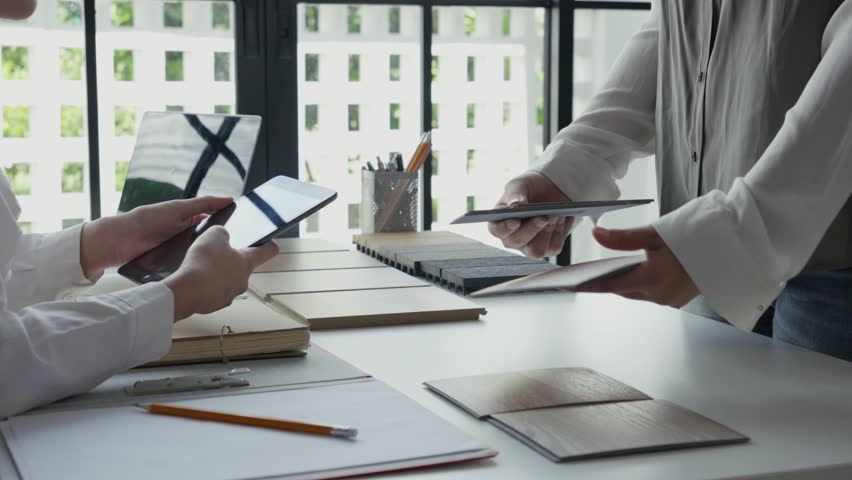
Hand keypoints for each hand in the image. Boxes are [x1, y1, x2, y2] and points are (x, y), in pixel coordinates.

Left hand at [80, 196, 232, 278]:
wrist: (119, 241)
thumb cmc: (147, 220)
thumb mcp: (179, 209)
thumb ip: (204, 204)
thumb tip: (229, 199)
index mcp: (188, 220)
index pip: (213, 222)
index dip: (227, 226)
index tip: (246, 231)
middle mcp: (185, 236)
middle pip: (208, 242)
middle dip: (219, 247)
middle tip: (236, 252)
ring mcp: (178, 252)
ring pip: (199, 256)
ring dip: (207, 259)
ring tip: (223, 265)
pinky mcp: (171, 265)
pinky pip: (187, 266)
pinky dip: (194, 267)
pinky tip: (204, 272)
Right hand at [163, 226, 278, 320]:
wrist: (187, 291)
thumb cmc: (203, 263)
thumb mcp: (214, 235)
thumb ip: (222, 233)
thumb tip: (222, 237)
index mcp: (246, 263)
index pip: (267, 252)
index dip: (268, 245)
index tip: (269, 243)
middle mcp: (242, 281)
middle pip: (242, 267)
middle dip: (231, 260)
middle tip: (216, 254)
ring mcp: (229, 294)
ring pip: (226, 281)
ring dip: (217, 274)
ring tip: (201, 267)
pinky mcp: (215, 304)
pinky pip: (213, 292)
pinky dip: (206, 286)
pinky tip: (195, 281)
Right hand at [488, 171, 574, 257]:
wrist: (550, 191)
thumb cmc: (530, 188)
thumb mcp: (520, 184)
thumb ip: (515, 193)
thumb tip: (516, 204)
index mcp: (500, 221)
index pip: (497, 230)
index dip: (505, 228)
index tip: (516, 221)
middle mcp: (512, 238)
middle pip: (516, 242)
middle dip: (532, 229)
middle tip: (545, 216)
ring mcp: (529, 246)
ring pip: (535, 250)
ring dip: (548, 232)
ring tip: (556, 215)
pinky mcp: (547, 249)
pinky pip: (554, 248)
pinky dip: (560, 232)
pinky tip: (561, 218)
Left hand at [575, 225, 698, 306]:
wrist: (731, 243)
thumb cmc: (695, 234)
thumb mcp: (655, 233)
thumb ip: (622, 238)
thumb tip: (597, 234)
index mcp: (653, 280)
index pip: (611, 286)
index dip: (592, 285)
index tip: (574, 285)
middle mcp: (661, 295)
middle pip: (625, 290)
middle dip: (611, 281)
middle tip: (592, 272)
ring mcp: (672, 299)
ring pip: (639, 292)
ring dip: (628, 282)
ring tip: (614, 269)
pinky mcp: (680, 298)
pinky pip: (653, 293)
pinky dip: (644, 283)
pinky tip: (640, 271)